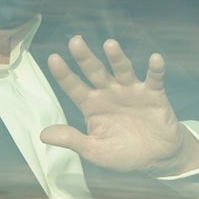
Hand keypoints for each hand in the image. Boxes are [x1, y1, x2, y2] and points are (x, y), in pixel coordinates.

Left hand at [40, 35, 198, 175]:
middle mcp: (109, 92)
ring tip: (110, 44)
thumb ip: (72, 140)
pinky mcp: (153, 94)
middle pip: (94, 71)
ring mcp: (131, 91)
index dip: (64, 74)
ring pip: (122, 70)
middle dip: (85, 57)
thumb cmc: (122, 152)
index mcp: (91, 104)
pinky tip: (155, 59)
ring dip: (116, 58)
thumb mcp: (94, 150)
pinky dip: (155, 69)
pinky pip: (154, 79)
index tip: (53, 58)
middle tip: (75, 42)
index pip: (74, 87)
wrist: (156, 157)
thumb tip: (42, 135)